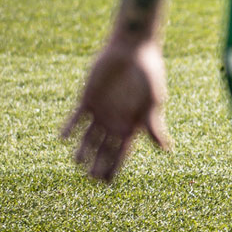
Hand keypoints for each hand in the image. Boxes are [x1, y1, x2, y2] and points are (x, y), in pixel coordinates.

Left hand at [61, 38, 171, 181]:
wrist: (133, 48)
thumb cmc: (148, 73)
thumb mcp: (153, 100)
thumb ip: (154, 126)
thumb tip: (167, 151)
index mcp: (131, 125)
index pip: (121, 153)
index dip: (114, 168)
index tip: (107, 183)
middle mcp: (114, 122)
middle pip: (103, 150)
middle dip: (97, 164)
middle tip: (91, 177)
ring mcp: (99, 112)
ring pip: (87, 139)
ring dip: (82, 150)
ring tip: (77, 160)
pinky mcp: (86, 100)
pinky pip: (76, 119)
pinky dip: (70, 128)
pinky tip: (64, 137)